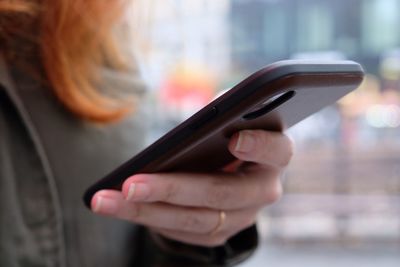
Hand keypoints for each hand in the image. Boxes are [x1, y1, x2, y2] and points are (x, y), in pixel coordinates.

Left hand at [91, 130, 292, 246]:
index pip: (277, 151)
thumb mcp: (231, 118)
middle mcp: (263, 191)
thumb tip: (205, 112)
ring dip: (147, 211)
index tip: (234, 139)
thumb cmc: (229, 136)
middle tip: (130, 185)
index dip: (260, 146)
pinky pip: (181, 232)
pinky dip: (148, 218)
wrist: (234, 173)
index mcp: (273, 156)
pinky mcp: (218, 234)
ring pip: (194, 220)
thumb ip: (224, 111)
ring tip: (106, 200)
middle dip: (172, 189)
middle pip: (220, 193)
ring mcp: (241, 217)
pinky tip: (119, 207)